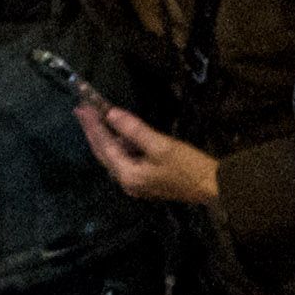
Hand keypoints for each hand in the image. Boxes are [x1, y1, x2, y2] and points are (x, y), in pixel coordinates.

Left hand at [79, 101, 220, 205]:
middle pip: (103, 152)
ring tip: (95, 117)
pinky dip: (119, 144)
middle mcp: (126, 181)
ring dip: (104, 137)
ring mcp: (135, 182)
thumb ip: (135, 130)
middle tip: (81, 110)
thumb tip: (112, 114)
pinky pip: (125, 159)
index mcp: (127, 174)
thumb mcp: (162, 146)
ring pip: (113, 156)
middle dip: (92, 131)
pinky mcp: (145, 179)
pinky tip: (118, 133)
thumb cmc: (189, 167)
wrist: (213, 187)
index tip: (83, 107)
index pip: (104, 146)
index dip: (93, 125)